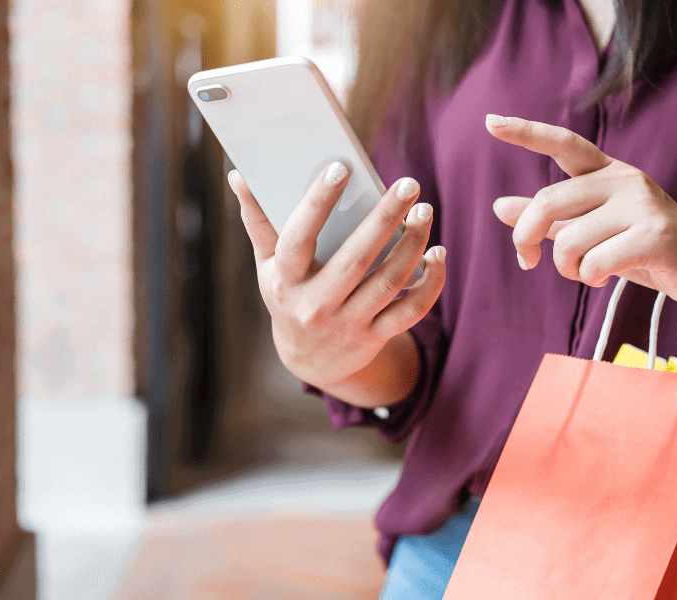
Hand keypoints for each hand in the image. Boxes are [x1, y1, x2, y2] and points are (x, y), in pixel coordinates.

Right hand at [227, 162, 445, 389]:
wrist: (311, 361)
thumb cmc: (289, 295)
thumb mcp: (268, 265)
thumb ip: (258, 221)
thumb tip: (238, 174)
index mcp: (285, 281)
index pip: (299, 238)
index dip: (317, 203)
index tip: (340, 167)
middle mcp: (316, 305)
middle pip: (356, 259)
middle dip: (385, 219)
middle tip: (409, 184)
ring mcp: (348, 324)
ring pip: (388, 282)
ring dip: (412, 245)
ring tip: (425, 210)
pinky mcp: (376, 336)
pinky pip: (411, 310)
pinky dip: (430, 283)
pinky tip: (438, 253)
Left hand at [485, 114, 676, 309]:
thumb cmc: (643, 249)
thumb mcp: (591, 230)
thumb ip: (548, 219)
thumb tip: (498, 206)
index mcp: (606, 172)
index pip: (563, 143)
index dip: (526, 132)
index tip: (490, 121)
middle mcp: (623, 180)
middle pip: (547, 202)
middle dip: (525, 238)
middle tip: (528, 261)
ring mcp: (642, 205)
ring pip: (569, 241)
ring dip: (565, 268)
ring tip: (585, 273)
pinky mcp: (656, 235)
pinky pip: (595, 262)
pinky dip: (589, 278)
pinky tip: (604, 279)